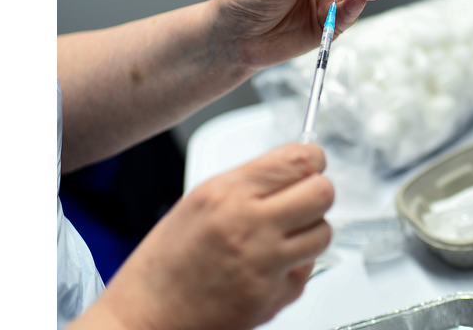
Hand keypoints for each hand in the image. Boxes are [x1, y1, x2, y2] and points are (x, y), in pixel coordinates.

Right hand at [70, 143, 333, 329]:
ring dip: (311, 230)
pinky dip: (296, 264)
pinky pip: (308, 268)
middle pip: (323, 192)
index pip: (299, 160)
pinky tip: (269, 265)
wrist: (149, 317)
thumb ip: (250, 182)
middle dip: (317, 192)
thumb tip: (296, 167)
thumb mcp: (199, 201)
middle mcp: (251, 225)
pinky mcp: (276, 295)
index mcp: (228, 194)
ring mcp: (266, 263)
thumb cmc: (167, 262)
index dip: (313, 158)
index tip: (311, 163)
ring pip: (324, 231)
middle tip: (303, 198)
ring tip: (284, 235)